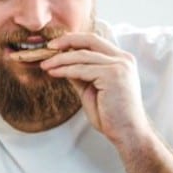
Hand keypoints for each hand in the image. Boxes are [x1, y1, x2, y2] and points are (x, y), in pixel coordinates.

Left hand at [40, 32, 151, 147]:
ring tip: (45, 65)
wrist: (127, 132)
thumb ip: (80, 74)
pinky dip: (65, 70)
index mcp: (121, 60)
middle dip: (66, 41)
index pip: (95, 41)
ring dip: (60, 59)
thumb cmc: (111, 115)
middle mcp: (123, 59)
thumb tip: (62, 63)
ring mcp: (119, 66)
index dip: (74, 40)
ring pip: (82, 56)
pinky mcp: (112, 75)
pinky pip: (82, 69)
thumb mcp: (91, 89)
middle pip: (90, 40)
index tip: (56, 45)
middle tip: (48, 46)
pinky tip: (54, 73)